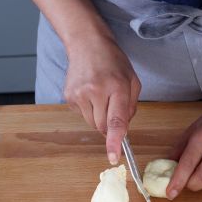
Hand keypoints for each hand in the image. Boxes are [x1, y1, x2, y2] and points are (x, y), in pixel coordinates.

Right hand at [63, 35, 140, 164]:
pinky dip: (90, 110)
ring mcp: (79, 94)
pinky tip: (91, 93)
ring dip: (99, 117)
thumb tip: (123, 130)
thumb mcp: (132, 81)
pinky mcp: (69, 97)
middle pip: (103, 127)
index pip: (116, 120)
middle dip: (111, 124)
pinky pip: (83, 115)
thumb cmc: (113, 62)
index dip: (115, 141)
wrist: (86, 44)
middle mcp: (96, 90)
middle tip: (113, 105)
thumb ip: (131, 107)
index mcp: (117, 86)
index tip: (114, 157)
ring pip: (92, 124)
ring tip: (101, 95)